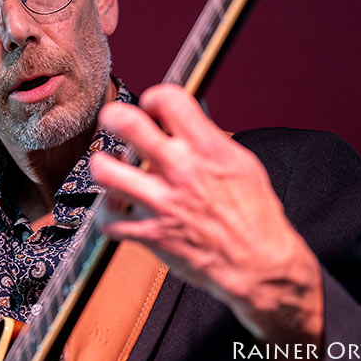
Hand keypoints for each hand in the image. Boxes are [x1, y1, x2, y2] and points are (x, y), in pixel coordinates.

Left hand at [90, 84, 322, 344]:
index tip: (151, 107)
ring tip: (109, 165)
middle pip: (127, 124)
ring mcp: (161, 202)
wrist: (259, 263)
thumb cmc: (255, 214)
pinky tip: (114, 206)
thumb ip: (208, 138)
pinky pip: (108, 220)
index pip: (169, 99)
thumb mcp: (241, 162)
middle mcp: (180, 170)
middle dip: (113, 116)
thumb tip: (185, 119)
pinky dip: (105, 213)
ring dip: (101, 165)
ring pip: (106, 172)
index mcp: (207, 148)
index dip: (153, 97)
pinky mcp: (150, 233)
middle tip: (113, 122)